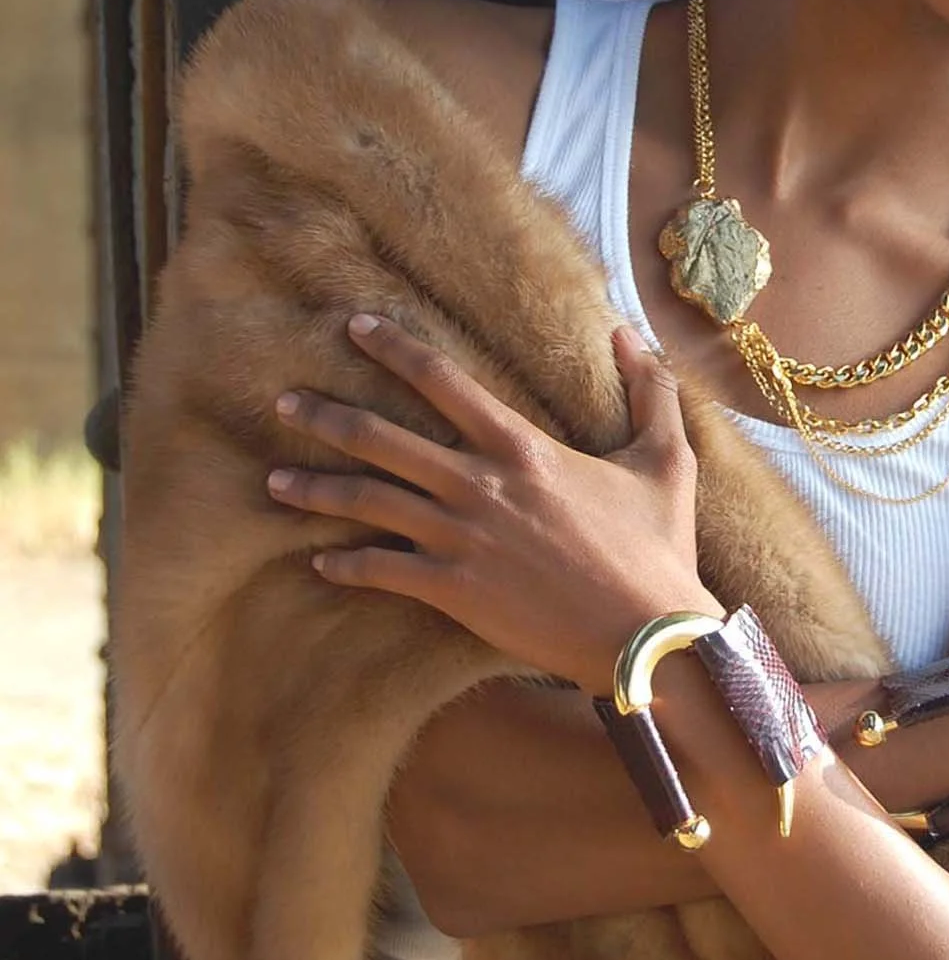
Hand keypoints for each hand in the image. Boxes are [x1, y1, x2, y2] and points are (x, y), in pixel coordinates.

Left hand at [265, 313, 716, 695]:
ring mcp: (461, 539)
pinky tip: (318, 562)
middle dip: (326, 416)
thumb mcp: (666, 460)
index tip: (355, 327)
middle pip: (382, 439)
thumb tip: (631, 336)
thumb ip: (649, 392)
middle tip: (283, 401)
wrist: (645, 632)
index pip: (443, 381)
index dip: (394, 348)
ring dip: (315, 489)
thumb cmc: (657, 547)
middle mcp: (479, 485)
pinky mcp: (453, 590)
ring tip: (271, 481)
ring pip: (368, 502)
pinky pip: (382, 572)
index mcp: (523, 447)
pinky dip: (345, 566)